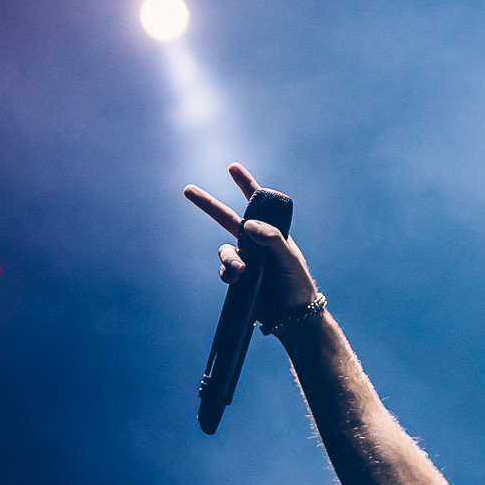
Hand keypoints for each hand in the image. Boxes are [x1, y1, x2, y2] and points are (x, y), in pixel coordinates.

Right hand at [183, 163, 317, 318]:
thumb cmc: (297, 284)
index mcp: (272, 232)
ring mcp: (245, 260)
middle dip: (207, 205)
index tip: (232, 167)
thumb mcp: (289, 259)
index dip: (246, 185)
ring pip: (224, 250)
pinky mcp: (238, 278)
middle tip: (187, 189)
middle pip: (226, 219)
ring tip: (243, 271)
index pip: (258, 204)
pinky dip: (228, 273)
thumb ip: (271, 239)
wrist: (292, 316)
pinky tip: (239, 280)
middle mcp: (255, 243)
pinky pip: (225, 270)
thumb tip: (247, 224)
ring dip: (229, 258)